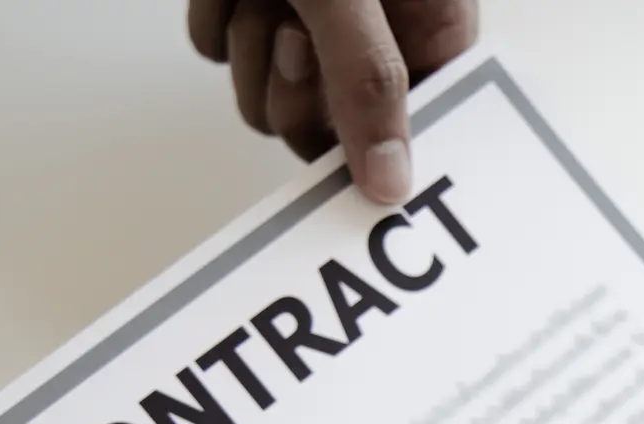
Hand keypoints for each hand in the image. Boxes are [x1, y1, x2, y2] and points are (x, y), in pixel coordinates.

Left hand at [188, 0, 479, 203]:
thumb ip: (370, 83)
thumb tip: (389, 185)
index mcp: (428, 22)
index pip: (419, 122)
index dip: (380, 147)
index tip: (354, 174)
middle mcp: (373, 31)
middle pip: (328, 128)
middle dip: (297, 92)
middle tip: (298, 39)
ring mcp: (306, 20)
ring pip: (264, 100)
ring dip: (251, 51)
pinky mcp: (246, 5)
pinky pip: (219, 50)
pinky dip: (216, 18)